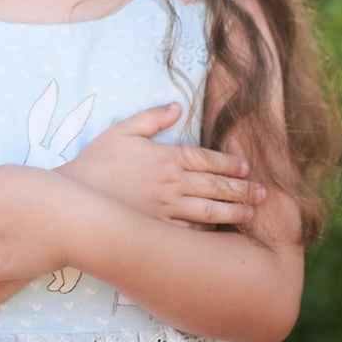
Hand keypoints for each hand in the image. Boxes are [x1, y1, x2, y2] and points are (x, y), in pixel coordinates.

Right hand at [58, 102, 264, 226]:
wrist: (76, 201)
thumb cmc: (96, 163)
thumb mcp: (121, 131)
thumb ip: (151, 118)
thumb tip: (177, 105)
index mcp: (165, 157)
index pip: (206, 159)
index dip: (229, 163)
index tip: (246, 167)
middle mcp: (172, 184)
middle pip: (215, 185)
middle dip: (242, 189)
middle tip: (264, 193)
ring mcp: (167, 210)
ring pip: (209, 210)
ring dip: (234, 211)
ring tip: (253, 213)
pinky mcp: (159, 230)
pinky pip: (190, 232)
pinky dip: (209, 233)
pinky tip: (222, 235)